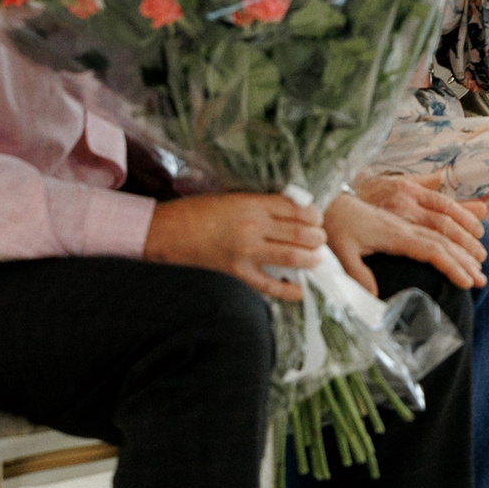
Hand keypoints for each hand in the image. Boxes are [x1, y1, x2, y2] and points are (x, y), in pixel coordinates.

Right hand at [143, 192, 325, 303]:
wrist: (167, 232)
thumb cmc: (199, 211)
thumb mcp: (234, 197)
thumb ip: (262, 204)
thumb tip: (293, 210)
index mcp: (252, 204)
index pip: (296, 209)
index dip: (313, 215)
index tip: (317, 218)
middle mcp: (253, 227)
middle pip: (299, 234)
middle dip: (317, 238)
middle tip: (321, 239)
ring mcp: (245, 253)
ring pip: (290, 257)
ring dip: (310, 258)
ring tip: (317, 258)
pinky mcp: (236, 273)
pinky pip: (268, 285)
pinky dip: (287, 290)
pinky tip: (299, 290)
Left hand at [328, 176, 487, 293]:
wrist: (326, 199)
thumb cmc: (332, 228)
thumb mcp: (340, 252)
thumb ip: (358, 273)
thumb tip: (377, 298)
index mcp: (394, 233)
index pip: (431, 249)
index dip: (451, 265)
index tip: (468, 281)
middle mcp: (405, 222)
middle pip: (444, 238)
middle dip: (465, 257)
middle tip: (483, 277)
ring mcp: (406, 216)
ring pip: (443, 226)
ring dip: (465, 240)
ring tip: (482, 258)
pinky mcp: (404, 213)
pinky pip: (436, 216)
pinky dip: (455, 224)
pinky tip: (466, 232)